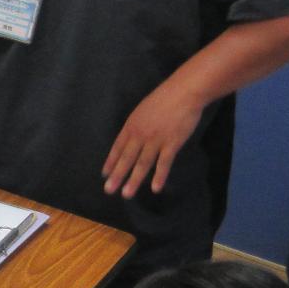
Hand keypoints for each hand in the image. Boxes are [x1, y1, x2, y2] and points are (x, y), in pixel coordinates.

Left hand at [102, 78, 204, 198]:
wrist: (184, 92)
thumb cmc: (164, 99)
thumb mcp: (142, 110)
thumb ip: (137, 125)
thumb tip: (131, 138)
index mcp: (131, 125)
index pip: (117, 147)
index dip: (111, 162)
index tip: (104, 175)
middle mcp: (140, 135)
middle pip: (126, 158)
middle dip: (117, 175)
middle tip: (108, 190)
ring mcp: (155, 140)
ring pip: (142, 164)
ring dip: (134, 180)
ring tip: (126, 194)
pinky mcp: (171, 143)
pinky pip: (164, 163)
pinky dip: (159, 176)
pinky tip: (155, 188)